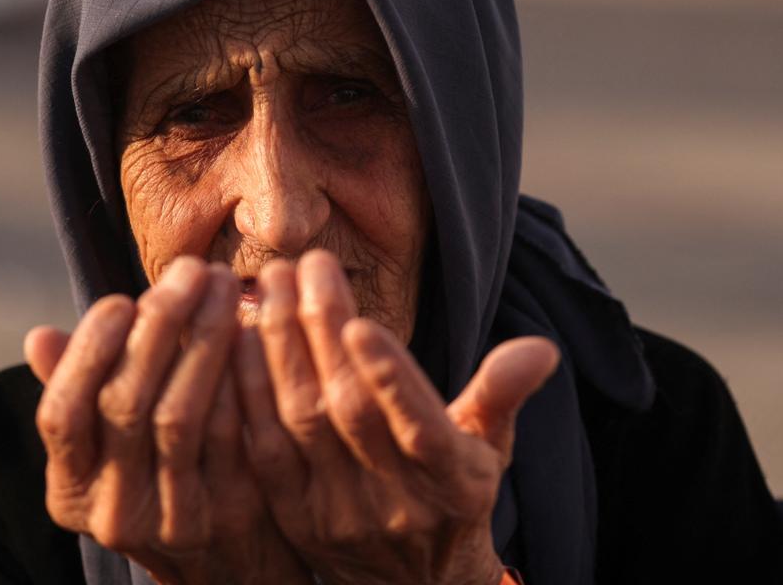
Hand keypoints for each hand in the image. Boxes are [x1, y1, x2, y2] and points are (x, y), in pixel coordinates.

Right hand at [24, 258, 311, 584]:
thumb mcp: (107, 449)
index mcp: (71, 490)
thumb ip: (79, 393)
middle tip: (191, 269)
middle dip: (160, 324)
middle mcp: (113, 511)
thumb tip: (38, 336)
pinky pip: (232, 433)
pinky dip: (239, 376)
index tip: (120, 298)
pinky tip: (253, 330)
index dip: (87, 351)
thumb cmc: (159, 478)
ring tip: (223, 286)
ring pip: (181, 415)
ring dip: (204, 338)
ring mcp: (173, 518)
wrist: (227, 564)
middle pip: (127, 404)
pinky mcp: (231, 513)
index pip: (62, 414)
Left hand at [233, 251, 558, 584]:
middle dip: (322, 331)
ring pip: (300, 424)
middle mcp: (394, 505)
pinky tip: (239, 338)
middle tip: (306, 265)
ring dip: (280, 349)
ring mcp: (337, 514)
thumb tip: (544, 349)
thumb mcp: (490, 450)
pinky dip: (248, 391)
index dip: (390, 378)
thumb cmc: (453, 497)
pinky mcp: (292, 516)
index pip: (420, 429)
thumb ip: (504, 394)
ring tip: (275, 285)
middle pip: (349, 412)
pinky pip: (260, 449)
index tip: (361, 323)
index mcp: (453, 484)